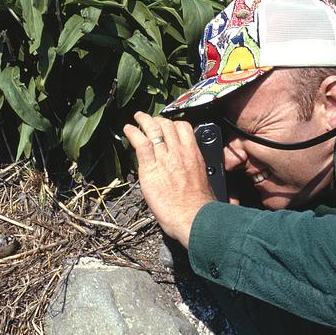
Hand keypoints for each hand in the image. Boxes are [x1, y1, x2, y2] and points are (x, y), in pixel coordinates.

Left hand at [123, 111, 215, 246]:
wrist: (193, 217)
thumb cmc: (200, 207)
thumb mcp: (207, 184)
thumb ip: (200, 174)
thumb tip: (206, 182)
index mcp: (194, 154)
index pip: (184, 128)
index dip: (174, 124)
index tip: (168, 125)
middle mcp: (180, 152)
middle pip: (167, 125)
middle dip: (157, 120)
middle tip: (151, 120)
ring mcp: (164, 158)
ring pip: (153, 129)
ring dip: (144, 120)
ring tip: (138, 117)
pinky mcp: (150, 168)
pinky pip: (140, 143)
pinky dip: (133, 133)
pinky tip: (128, 129)